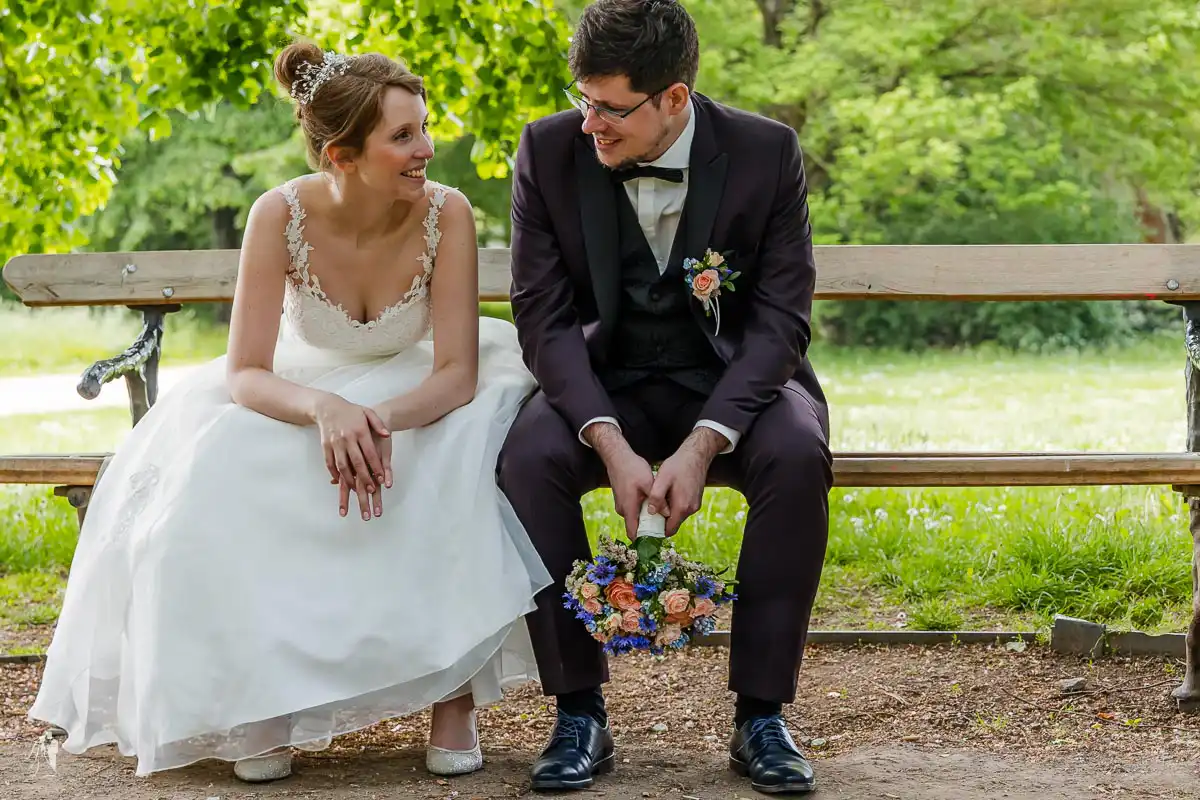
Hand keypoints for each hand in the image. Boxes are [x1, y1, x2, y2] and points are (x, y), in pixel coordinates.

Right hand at [337, 405, 393, 519]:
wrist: (327, 407)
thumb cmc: (351, 411)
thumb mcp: (368, 413)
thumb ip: (378, 424)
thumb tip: (387, 435)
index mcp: (360, 431)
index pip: (370, 453)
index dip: (375, 467)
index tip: (381, 478)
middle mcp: (347, 438)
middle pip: (357, 462)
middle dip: (364, 478)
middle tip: (371, 489)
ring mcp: (335, 443)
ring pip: (342, 466)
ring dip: (349, 479)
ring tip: (356, 489)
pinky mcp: (325, 446)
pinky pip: (330, 463)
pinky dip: (335, 474)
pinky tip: (341, 481)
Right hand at [583, 421, 655, 538]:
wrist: (618, 457)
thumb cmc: (632, 468)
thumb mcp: (648, 483)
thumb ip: (657, 500)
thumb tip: (668, 514)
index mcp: (628, 508)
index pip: (633, 533)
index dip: (644, 540)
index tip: (656, 540)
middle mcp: (623, 509)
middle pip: (636, 525)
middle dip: (649, 526)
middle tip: (664, 522)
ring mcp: (621, 504)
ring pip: (635, 516)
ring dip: (646, 515)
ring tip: (660, 510)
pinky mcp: (622, 499)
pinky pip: (633, 509)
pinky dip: (642, 508)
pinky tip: (651, 500)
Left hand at [647, 429, 725, 535]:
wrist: (696, 455)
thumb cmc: (679, 465)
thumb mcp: (663, 479)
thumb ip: (656, 497)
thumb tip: (651, 512)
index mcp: (682, 507)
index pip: (669, 530)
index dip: (658, 530)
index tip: (647, 527)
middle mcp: (691, 509)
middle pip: (674, 523)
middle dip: (662, 521)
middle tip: (649, 513)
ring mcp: (695, 505)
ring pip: (678, 515)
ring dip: (668, 512)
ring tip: (658, 501)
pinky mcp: (696, 499)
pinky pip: (683, 508)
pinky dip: (674, 506)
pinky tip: (668, 494)